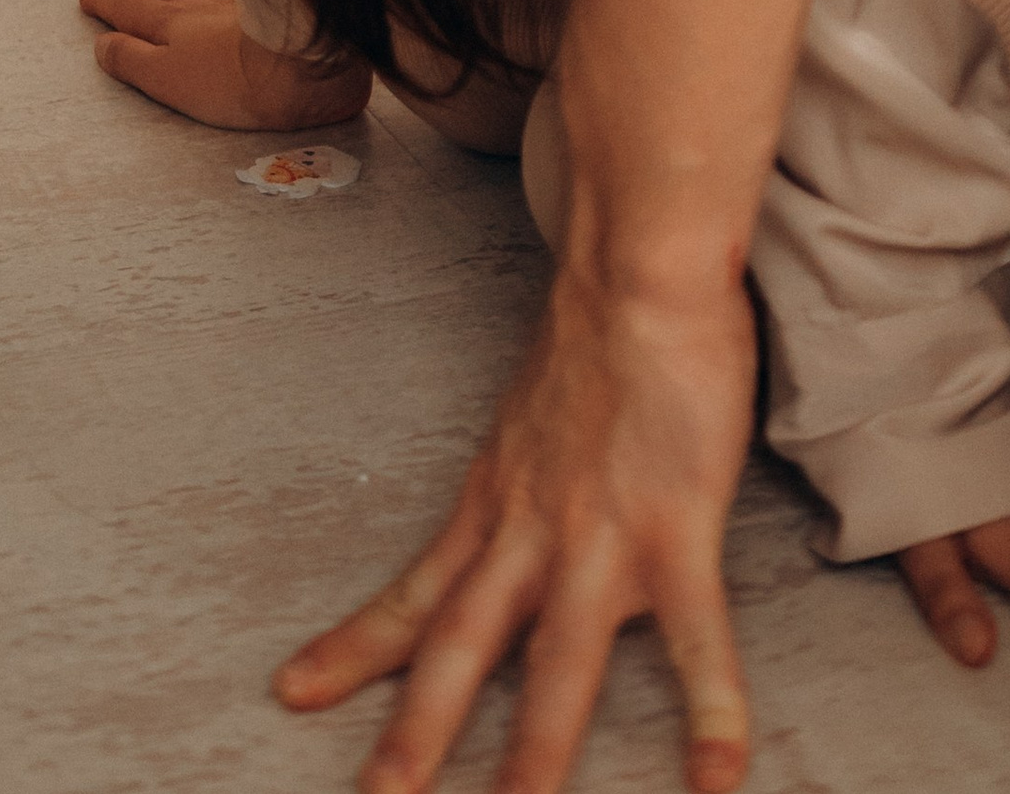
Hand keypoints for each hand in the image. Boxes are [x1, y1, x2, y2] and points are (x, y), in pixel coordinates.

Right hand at [80, 0, 373, 129]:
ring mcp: (230, 1)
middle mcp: (196, 5)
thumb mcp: (167, 80)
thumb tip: (101, 43)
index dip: (106, 4)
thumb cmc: (230, 82)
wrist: (300, 65)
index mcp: (170, 24)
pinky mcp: (262, 5)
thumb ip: (132, 61)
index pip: (129, 10)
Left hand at [277, 261, 757, 793]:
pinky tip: (716, 779)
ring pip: (555, 664)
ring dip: (534, 754)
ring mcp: (598, 536)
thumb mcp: (531, 416)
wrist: (637, 267)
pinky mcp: (673, 528)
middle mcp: (528, 530)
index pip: (412, 591)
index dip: (352, 648)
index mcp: (492, 502)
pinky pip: (694, 639)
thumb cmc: (598, 331)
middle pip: (458, 648)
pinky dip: (709, 712)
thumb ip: (523, 474)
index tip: (292, 692)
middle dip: (414, 734)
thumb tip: (517, 505)